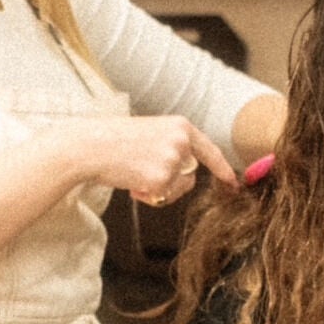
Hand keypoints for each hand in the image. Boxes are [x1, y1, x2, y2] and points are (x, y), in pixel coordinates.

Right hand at [79, 115, 237, 206]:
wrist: (90, 146)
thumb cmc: (113, 140)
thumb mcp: (151, 132)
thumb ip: (172, 145)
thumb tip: (187, 171)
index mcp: (180, 126)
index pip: (209, 149)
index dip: (222, 168)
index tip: (233, 182)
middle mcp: (181, 142)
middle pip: (191, 173)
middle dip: (173, 180)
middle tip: (143, 172)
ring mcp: (173, 160)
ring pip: (178, 187)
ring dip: (160, 188)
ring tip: (135, 173)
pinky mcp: (162, 179)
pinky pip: (163, 197)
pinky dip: (148, 195)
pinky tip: (131, 182)